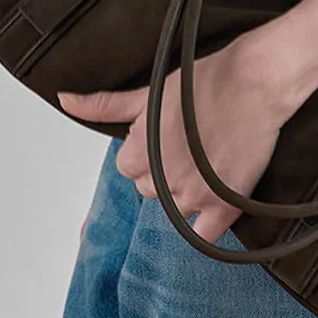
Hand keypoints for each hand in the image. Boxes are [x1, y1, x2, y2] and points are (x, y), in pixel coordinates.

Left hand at [58, 34, 293, 244]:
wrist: (255, 81)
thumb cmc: (206, 80)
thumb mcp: (148, 92)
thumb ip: (104, 105)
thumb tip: (63, 100)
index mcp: (137, 152)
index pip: (129, 170)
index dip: (151, 153)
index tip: (170, 138)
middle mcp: (160, 177)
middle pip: (152, 191)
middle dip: (168, 173)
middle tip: (193, 146)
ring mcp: (191, 194)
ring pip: (177, 210)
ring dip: (191, 193)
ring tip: (211, 160)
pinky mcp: (223, 206)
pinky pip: (204, 236)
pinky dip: (209, 224)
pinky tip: (218, 198)